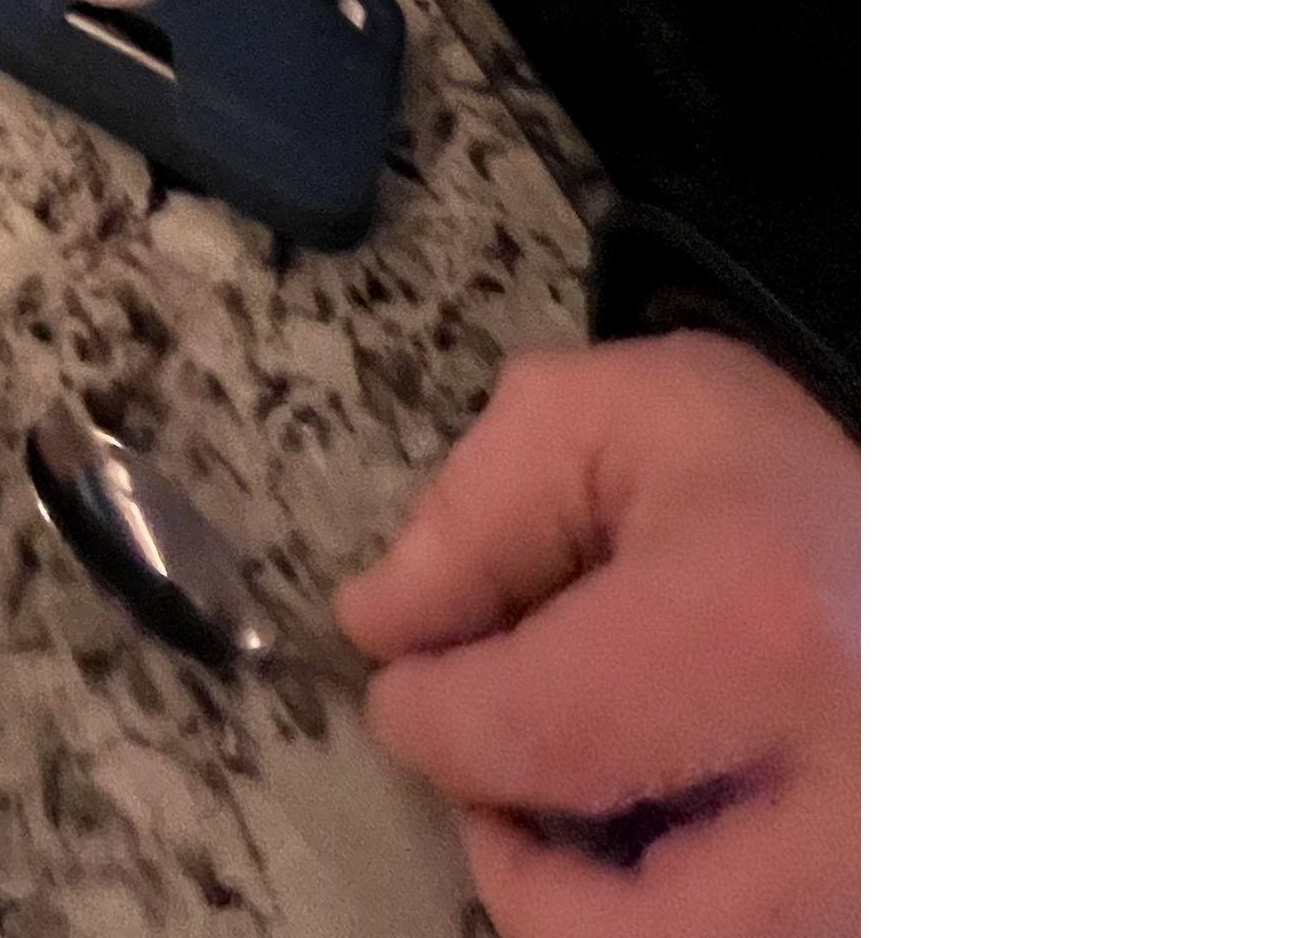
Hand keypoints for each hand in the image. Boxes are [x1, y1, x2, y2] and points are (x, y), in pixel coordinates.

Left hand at [337, 333, 857, 937]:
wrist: (932, 549)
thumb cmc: (767, 481)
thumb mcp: (608, 423)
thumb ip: (474, 513)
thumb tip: (378, 626)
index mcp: (762, 628)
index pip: (535, 732)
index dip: (429, 720)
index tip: (408, 690)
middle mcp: (854, 788)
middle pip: (628, 924)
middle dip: (520, 868)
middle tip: (495, 785)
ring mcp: (890, 883)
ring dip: (595, 915)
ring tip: (577, 819)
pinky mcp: (887, 913)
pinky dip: (673, 909)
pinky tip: (659, 840)